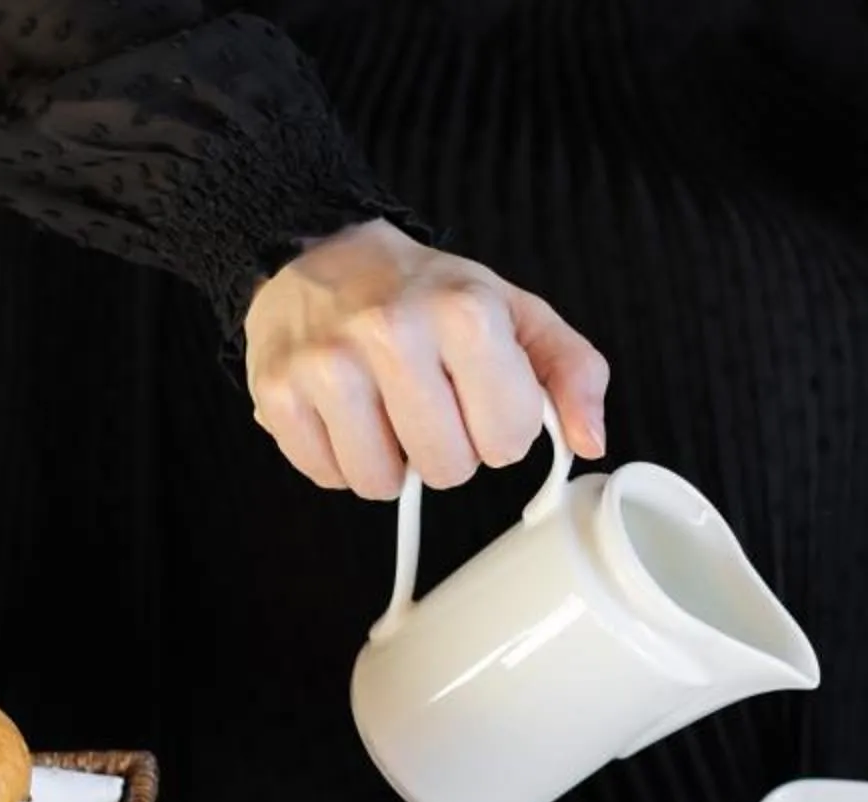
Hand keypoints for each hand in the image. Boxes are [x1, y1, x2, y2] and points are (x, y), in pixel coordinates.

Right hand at [242, 219, 610, 499]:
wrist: (320, 250)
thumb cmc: (425, 293)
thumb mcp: (513, 313)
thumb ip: (570, 372)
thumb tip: (591, 440)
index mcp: (464, 310)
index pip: (508, 440)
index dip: (499, 429)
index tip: (477, 395)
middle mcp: (391, 333)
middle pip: (447, 470)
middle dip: (446, 449)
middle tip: (427, 401)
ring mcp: (327, 366)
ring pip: (381, 484)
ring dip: (390, 461)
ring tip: (384, 410)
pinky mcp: (277, 394)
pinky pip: (328, 478)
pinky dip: (341, 460)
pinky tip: (344, 414)